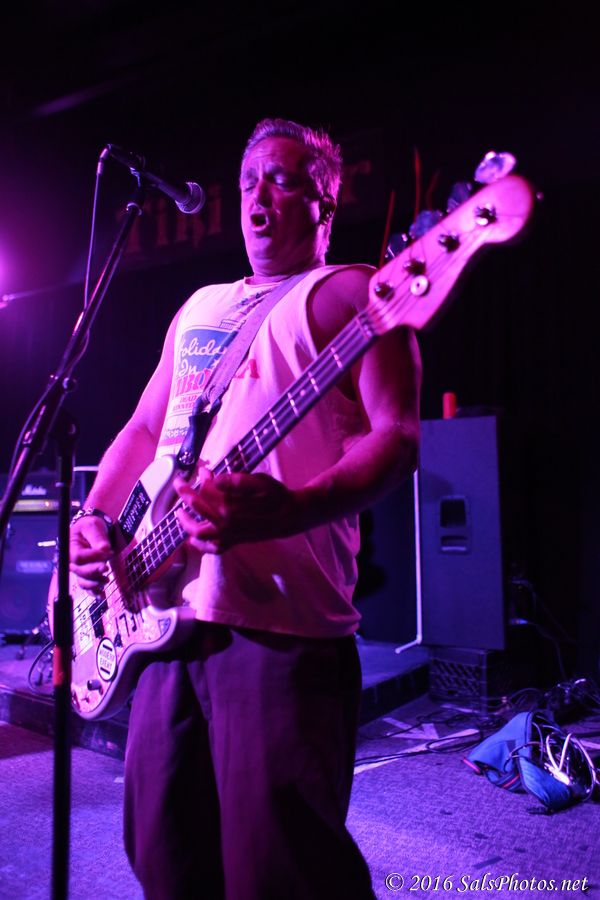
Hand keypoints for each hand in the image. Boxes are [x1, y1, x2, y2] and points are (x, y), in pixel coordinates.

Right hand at [69, 516, 113, 590]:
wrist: (93, 531)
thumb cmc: (90, 527)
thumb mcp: (93, 526)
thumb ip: (97, 537)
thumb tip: (104, 548)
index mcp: (69, 548)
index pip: (78, 557)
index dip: (92, 557)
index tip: (106, 552)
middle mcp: (71, 562)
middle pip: (80, 571)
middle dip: (94, 570)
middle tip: (106, 567)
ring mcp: (78, 570)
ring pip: (83, 581)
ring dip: (95, 582)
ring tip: (106, 579)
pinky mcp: (86, 576)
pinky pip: (87, 588)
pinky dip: (94, 592)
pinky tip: (100, 594)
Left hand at [174, 468, 301, 553]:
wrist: (290, 516)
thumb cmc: (275, 496)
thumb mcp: (259, 481)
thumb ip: (235, 480)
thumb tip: (213, 479)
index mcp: (230, 507)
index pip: (207, 491)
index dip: (202, 478)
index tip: (201, 469)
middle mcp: (225, 524)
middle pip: (197, 508)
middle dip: (186, 493)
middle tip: (179, 483)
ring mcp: (228, 535)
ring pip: (198, 532)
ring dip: (185, 521)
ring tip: (179, 512)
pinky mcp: (233, 543)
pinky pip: (212, 549)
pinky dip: (200, 546)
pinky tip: (192, 539)